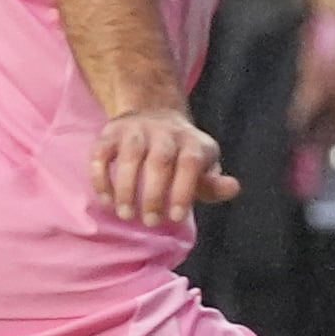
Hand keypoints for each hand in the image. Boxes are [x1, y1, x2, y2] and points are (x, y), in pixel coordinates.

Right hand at [89, 107, 238, 226]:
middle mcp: (165, 132)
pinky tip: (105, 200)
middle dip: (153, 194)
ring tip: (125, 215)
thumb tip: (233, 188)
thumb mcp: (203, 167)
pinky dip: (101, 177)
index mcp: (192, 141)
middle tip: (149, 222)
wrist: (154, 113)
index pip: (190, 163)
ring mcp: (135, 129)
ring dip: (125, 188)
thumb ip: (214, 184)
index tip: (174, 218)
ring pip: (129, 156)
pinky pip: (101, 153)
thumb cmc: (181, 155)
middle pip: (159, 161)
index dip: (183, 191)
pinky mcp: (111, 132)